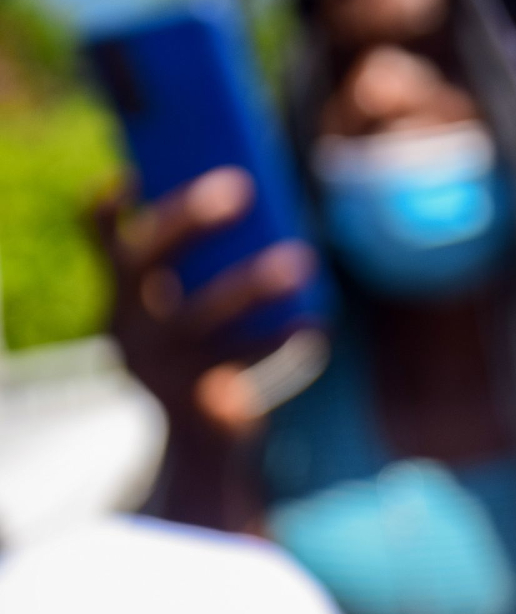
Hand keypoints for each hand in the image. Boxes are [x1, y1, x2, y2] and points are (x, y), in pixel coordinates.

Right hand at [93, 167, 317, 438]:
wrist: (203, 440)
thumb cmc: (210, 352)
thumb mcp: (197, 307)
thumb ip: (211, 265)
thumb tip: (265, 205)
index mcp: (122, 295)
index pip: (102, 242)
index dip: (107, 209)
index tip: (132, 173)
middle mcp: (126, 326)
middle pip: (144, 263)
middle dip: (190, 220)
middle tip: (241, 187)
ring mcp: (156, 364)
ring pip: (201, 314)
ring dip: (253, 283)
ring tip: (301, 259)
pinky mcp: (192, 395)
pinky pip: (242, 358)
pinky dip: (281, 337)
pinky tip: (315, 323)